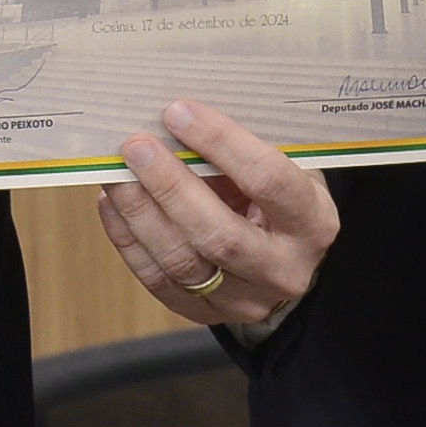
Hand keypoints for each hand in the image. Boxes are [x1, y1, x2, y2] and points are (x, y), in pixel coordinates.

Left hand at [98, 98, 338, 328]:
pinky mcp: (209, 315)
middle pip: (220, 234)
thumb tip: (174, 115)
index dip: (221, 143)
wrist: (283, 249)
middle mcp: (285, 269)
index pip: (268, 180)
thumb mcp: (282, 161)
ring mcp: (247, 300)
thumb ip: (239, 146)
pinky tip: (112, 205)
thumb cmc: (276, 191)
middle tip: (135, 147)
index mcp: (314, 221)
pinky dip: (129, 241)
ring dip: (140, 213)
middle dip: (170, 186)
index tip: (178, 112)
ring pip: (184, 263)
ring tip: (115, 173)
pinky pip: (160, 282)